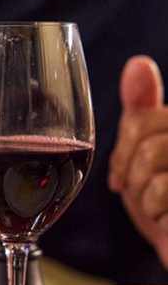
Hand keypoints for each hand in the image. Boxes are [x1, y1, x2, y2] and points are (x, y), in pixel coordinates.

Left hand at [108, 56, 167, 268]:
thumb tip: (139, 64)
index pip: (140, 120)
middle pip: (148, 148)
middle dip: (134, 179)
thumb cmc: (164, 200)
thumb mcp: (146, 151)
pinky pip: (165, 200)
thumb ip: (143, 109)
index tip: (122, 176)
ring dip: (147, 202)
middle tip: (145, 194)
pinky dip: (162, 219)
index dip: (121, 152)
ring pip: (155, 177)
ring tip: (162, 209)